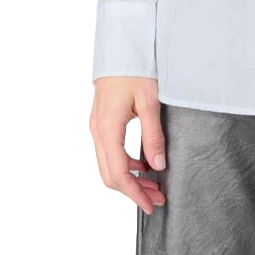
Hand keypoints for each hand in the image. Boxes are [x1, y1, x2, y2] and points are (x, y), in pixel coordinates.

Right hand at [89, 77, 167, 215]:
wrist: (122, 48)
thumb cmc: (136, 69)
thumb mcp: (150, 101)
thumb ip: (153, 135)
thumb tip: (158, 165)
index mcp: (107, 129)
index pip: (118, 174)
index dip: (134, 194)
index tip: (150, 206)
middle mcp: (97, 132)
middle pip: (110, 175)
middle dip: (133, 191)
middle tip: (157, 199)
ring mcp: (96, 128)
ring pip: (109, 165)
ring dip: (130, 179)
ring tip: (154, 185)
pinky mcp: (101, 123)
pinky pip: (109, 152)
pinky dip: (125, 164)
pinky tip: (143, 165)